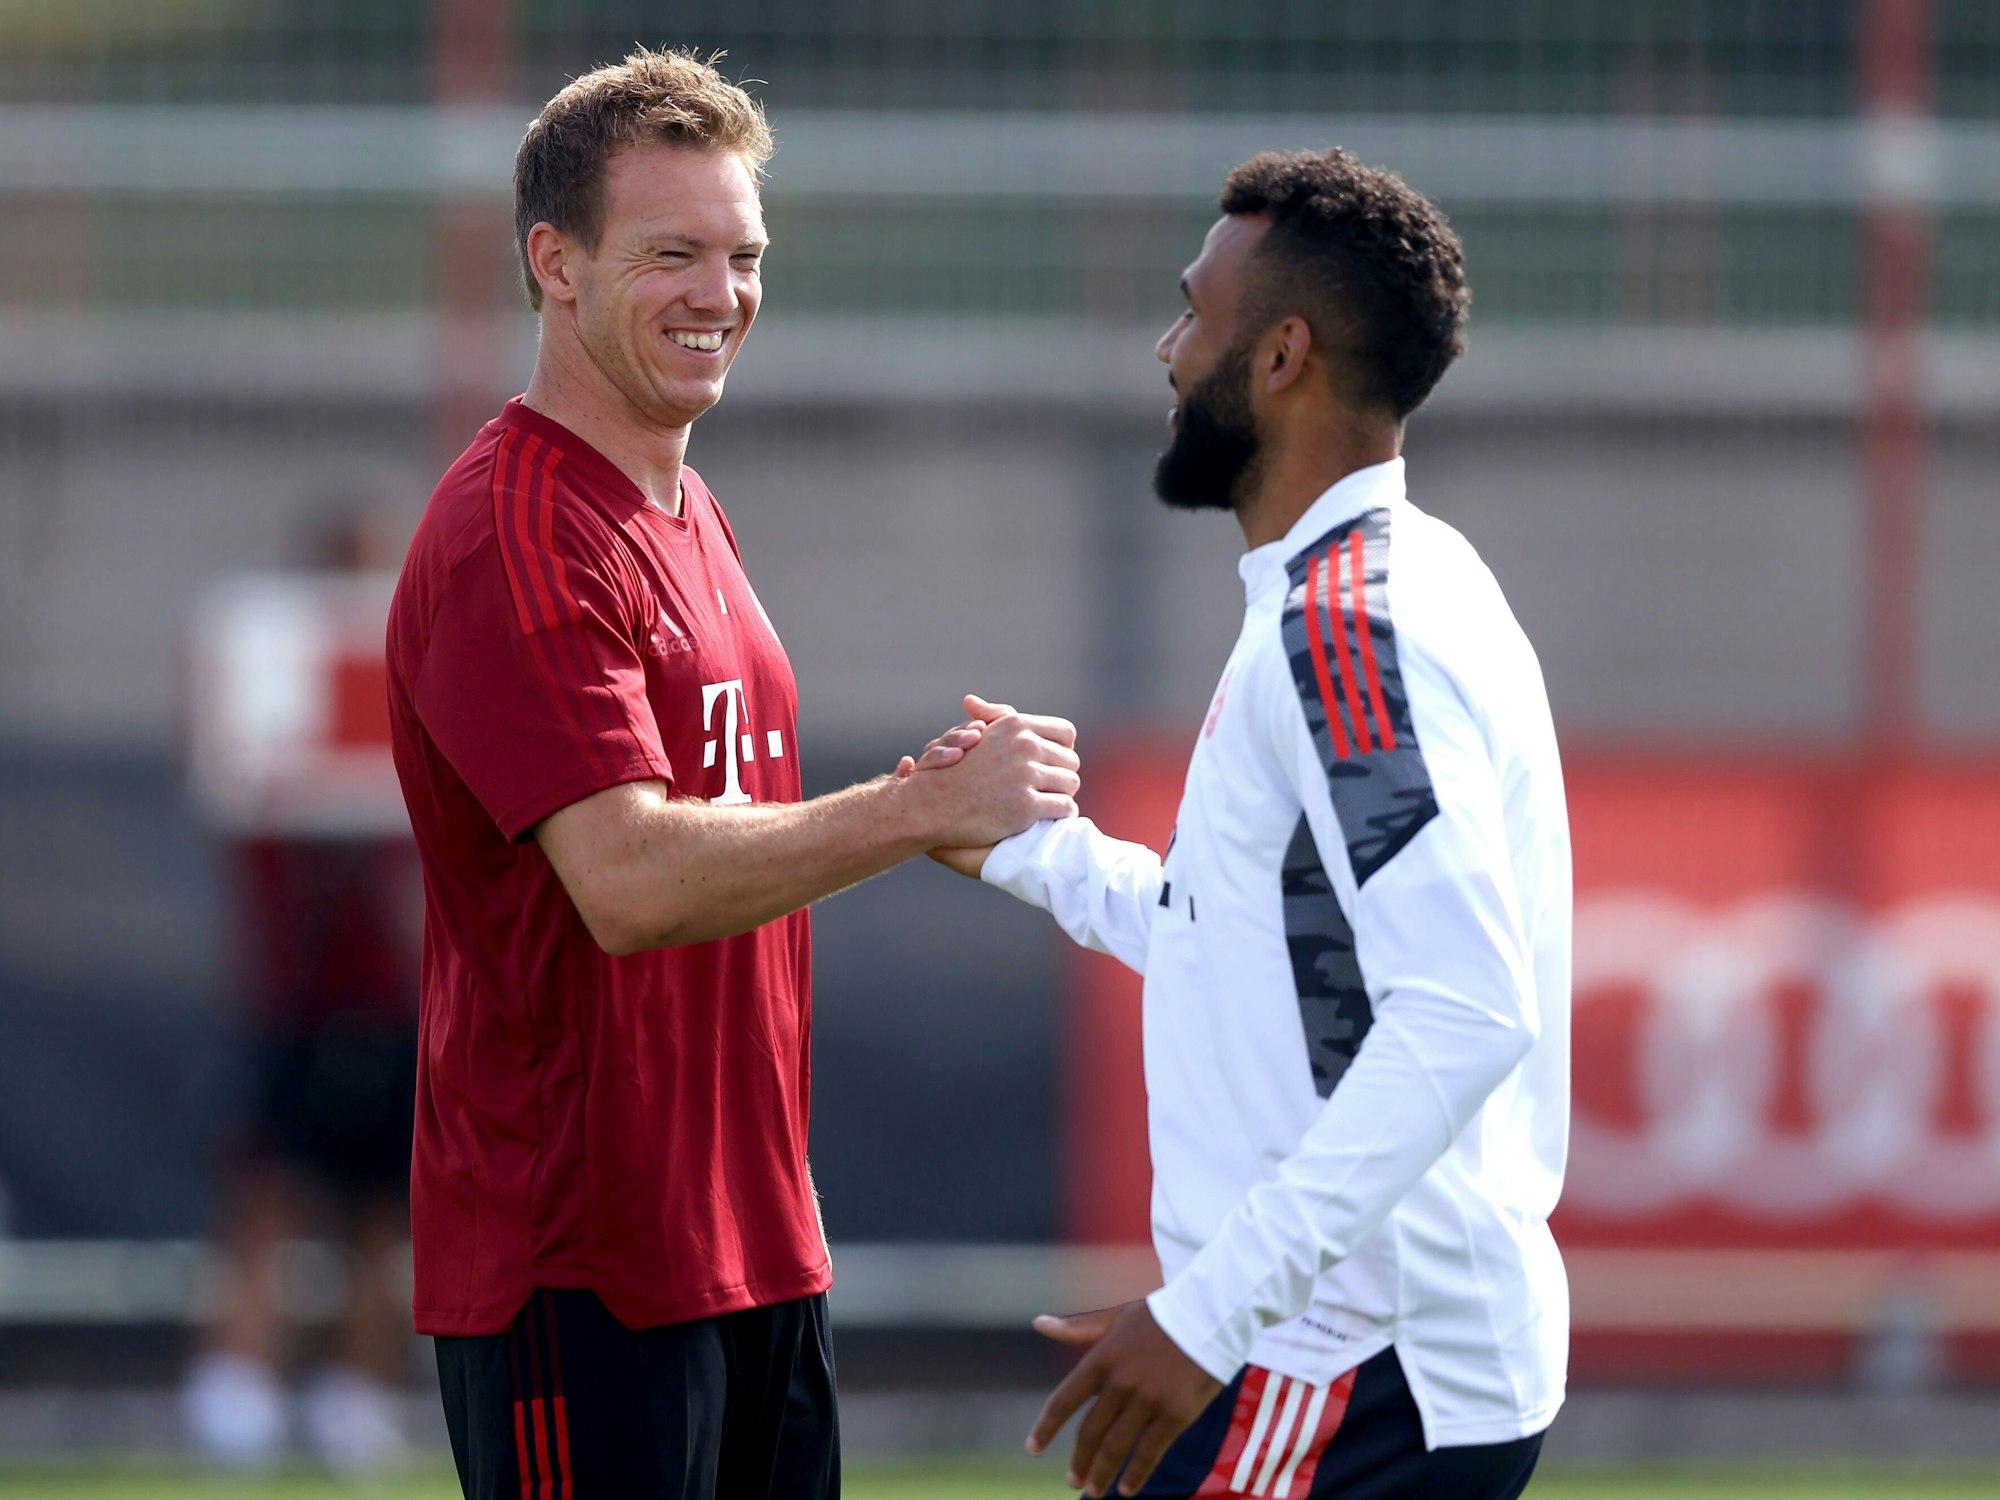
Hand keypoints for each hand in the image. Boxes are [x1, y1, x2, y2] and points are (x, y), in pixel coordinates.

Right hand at [894, 694, 1080, 851]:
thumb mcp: (965, 734)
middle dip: (1061, 774)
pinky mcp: (1026, 807)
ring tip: (1046, 801)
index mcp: (1015, 726)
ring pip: (1071, 783)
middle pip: (1071, 760)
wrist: (929, 805)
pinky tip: (1047, 816)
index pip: (1065, 733)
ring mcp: (1026, 776)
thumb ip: (986, 719)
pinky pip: (1064, 807)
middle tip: (1047, 786)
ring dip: (1061, 794)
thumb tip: (971, 701)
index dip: (1061, 750)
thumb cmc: (948, 771)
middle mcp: (1024, 746)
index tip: (1051, 763)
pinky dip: (1060, 813)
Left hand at [1027, 1300, 1220, 1497]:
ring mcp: (1148, 1399)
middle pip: (1090, 1431)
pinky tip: (1128, 1490)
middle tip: (1073, 1481)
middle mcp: (1120, 1382)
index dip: (1046, 1427)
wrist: (1211, 1314)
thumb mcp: (1116, 1318)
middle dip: (1079, 1460)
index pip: (1064, 1400)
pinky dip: (1137, 1474)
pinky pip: (1150, 1451)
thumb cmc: (1161, 1316)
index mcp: (1102, 1358)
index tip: (1032, 1448)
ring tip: (1095, 1491)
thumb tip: (1039, 1324)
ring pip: (1117, 1446)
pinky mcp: (1175, 1413)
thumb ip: (1078, 1328)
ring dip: (1102, 1473)